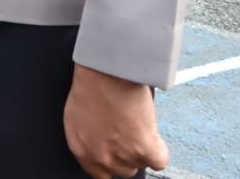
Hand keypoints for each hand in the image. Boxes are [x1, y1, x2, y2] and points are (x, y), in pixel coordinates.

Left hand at [63, 64, 167, 178]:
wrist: (106, 71)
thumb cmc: (91, 85)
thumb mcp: (79, 116)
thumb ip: (90, 138)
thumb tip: (102, 144)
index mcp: (80, 149)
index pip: (99, 173)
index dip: (111, 161)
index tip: (117, 153)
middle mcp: (100, 157)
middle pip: (123, 170)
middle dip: (128, 152)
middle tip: (128, 131)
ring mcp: (122, 155)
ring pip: (141, 163)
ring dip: (143, 148)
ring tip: (137, 123)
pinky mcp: (143, 149)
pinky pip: (159, 161)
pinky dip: (159, 148)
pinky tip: (150, 131)